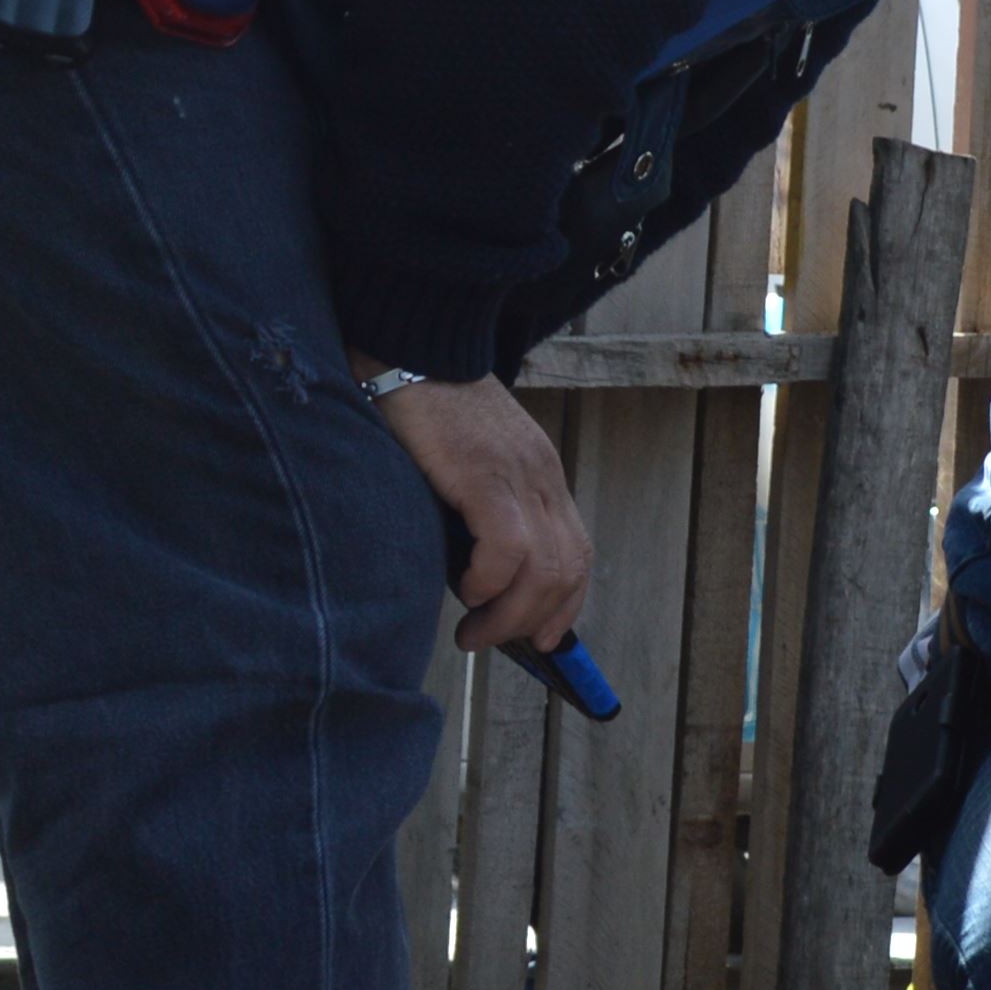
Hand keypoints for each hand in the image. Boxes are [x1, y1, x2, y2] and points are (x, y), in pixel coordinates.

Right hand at [372, 371, 586, 655]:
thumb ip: (483, 507)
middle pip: (568, 570)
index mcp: (542, 476)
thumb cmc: (427, 408)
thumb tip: (472, 574)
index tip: (541, 639)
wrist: (413, 348)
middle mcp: (542, 477)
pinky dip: (489, 580)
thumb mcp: (470, 463)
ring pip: (543, 568)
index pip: (577, 554)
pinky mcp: (484, 472)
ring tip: (474, 631)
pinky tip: (466, 588)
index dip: (565, 604)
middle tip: (491, 641)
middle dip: (535, 622)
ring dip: (509, 614)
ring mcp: (518, 474)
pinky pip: (506, 545)